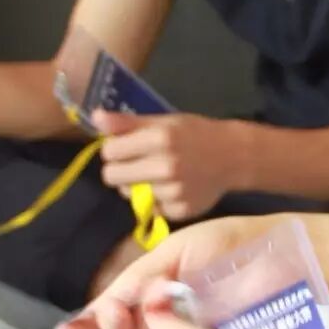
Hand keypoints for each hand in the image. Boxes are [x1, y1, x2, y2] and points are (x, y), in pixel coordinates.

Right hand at [57, 213, 274, 328]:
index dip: (92, 319)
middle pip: (128, 325)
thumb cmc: (232, 245)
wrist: (284, 256)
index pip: (118, 303)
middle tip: (113, 319)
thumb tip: (125, 302)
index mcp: (157, 285)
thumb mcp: (182, 249)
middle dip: (110, 322)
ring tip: (124, 324)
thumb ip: (148, 273)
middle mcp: (168, 312)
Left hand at [95, 110, 250, 221]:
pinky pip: (149, 208)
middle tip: (137, 163)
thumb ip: (127, 122)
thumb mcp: (163, 121)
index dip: (114, 149)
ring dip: (137, 185)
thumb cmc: (194, 134)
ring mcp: (173, 192)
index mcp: (160, 139)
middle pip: (112, 177)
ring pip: (128, 194)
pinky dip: (155, 200)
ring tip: (158, 175)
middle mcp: (166, 166)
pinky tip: (171, 187)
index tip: (125, 147)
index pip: (109, 152)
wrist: (233, 156)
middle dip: (119, 169)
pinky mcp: (179, 210)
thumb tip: (95, 118)